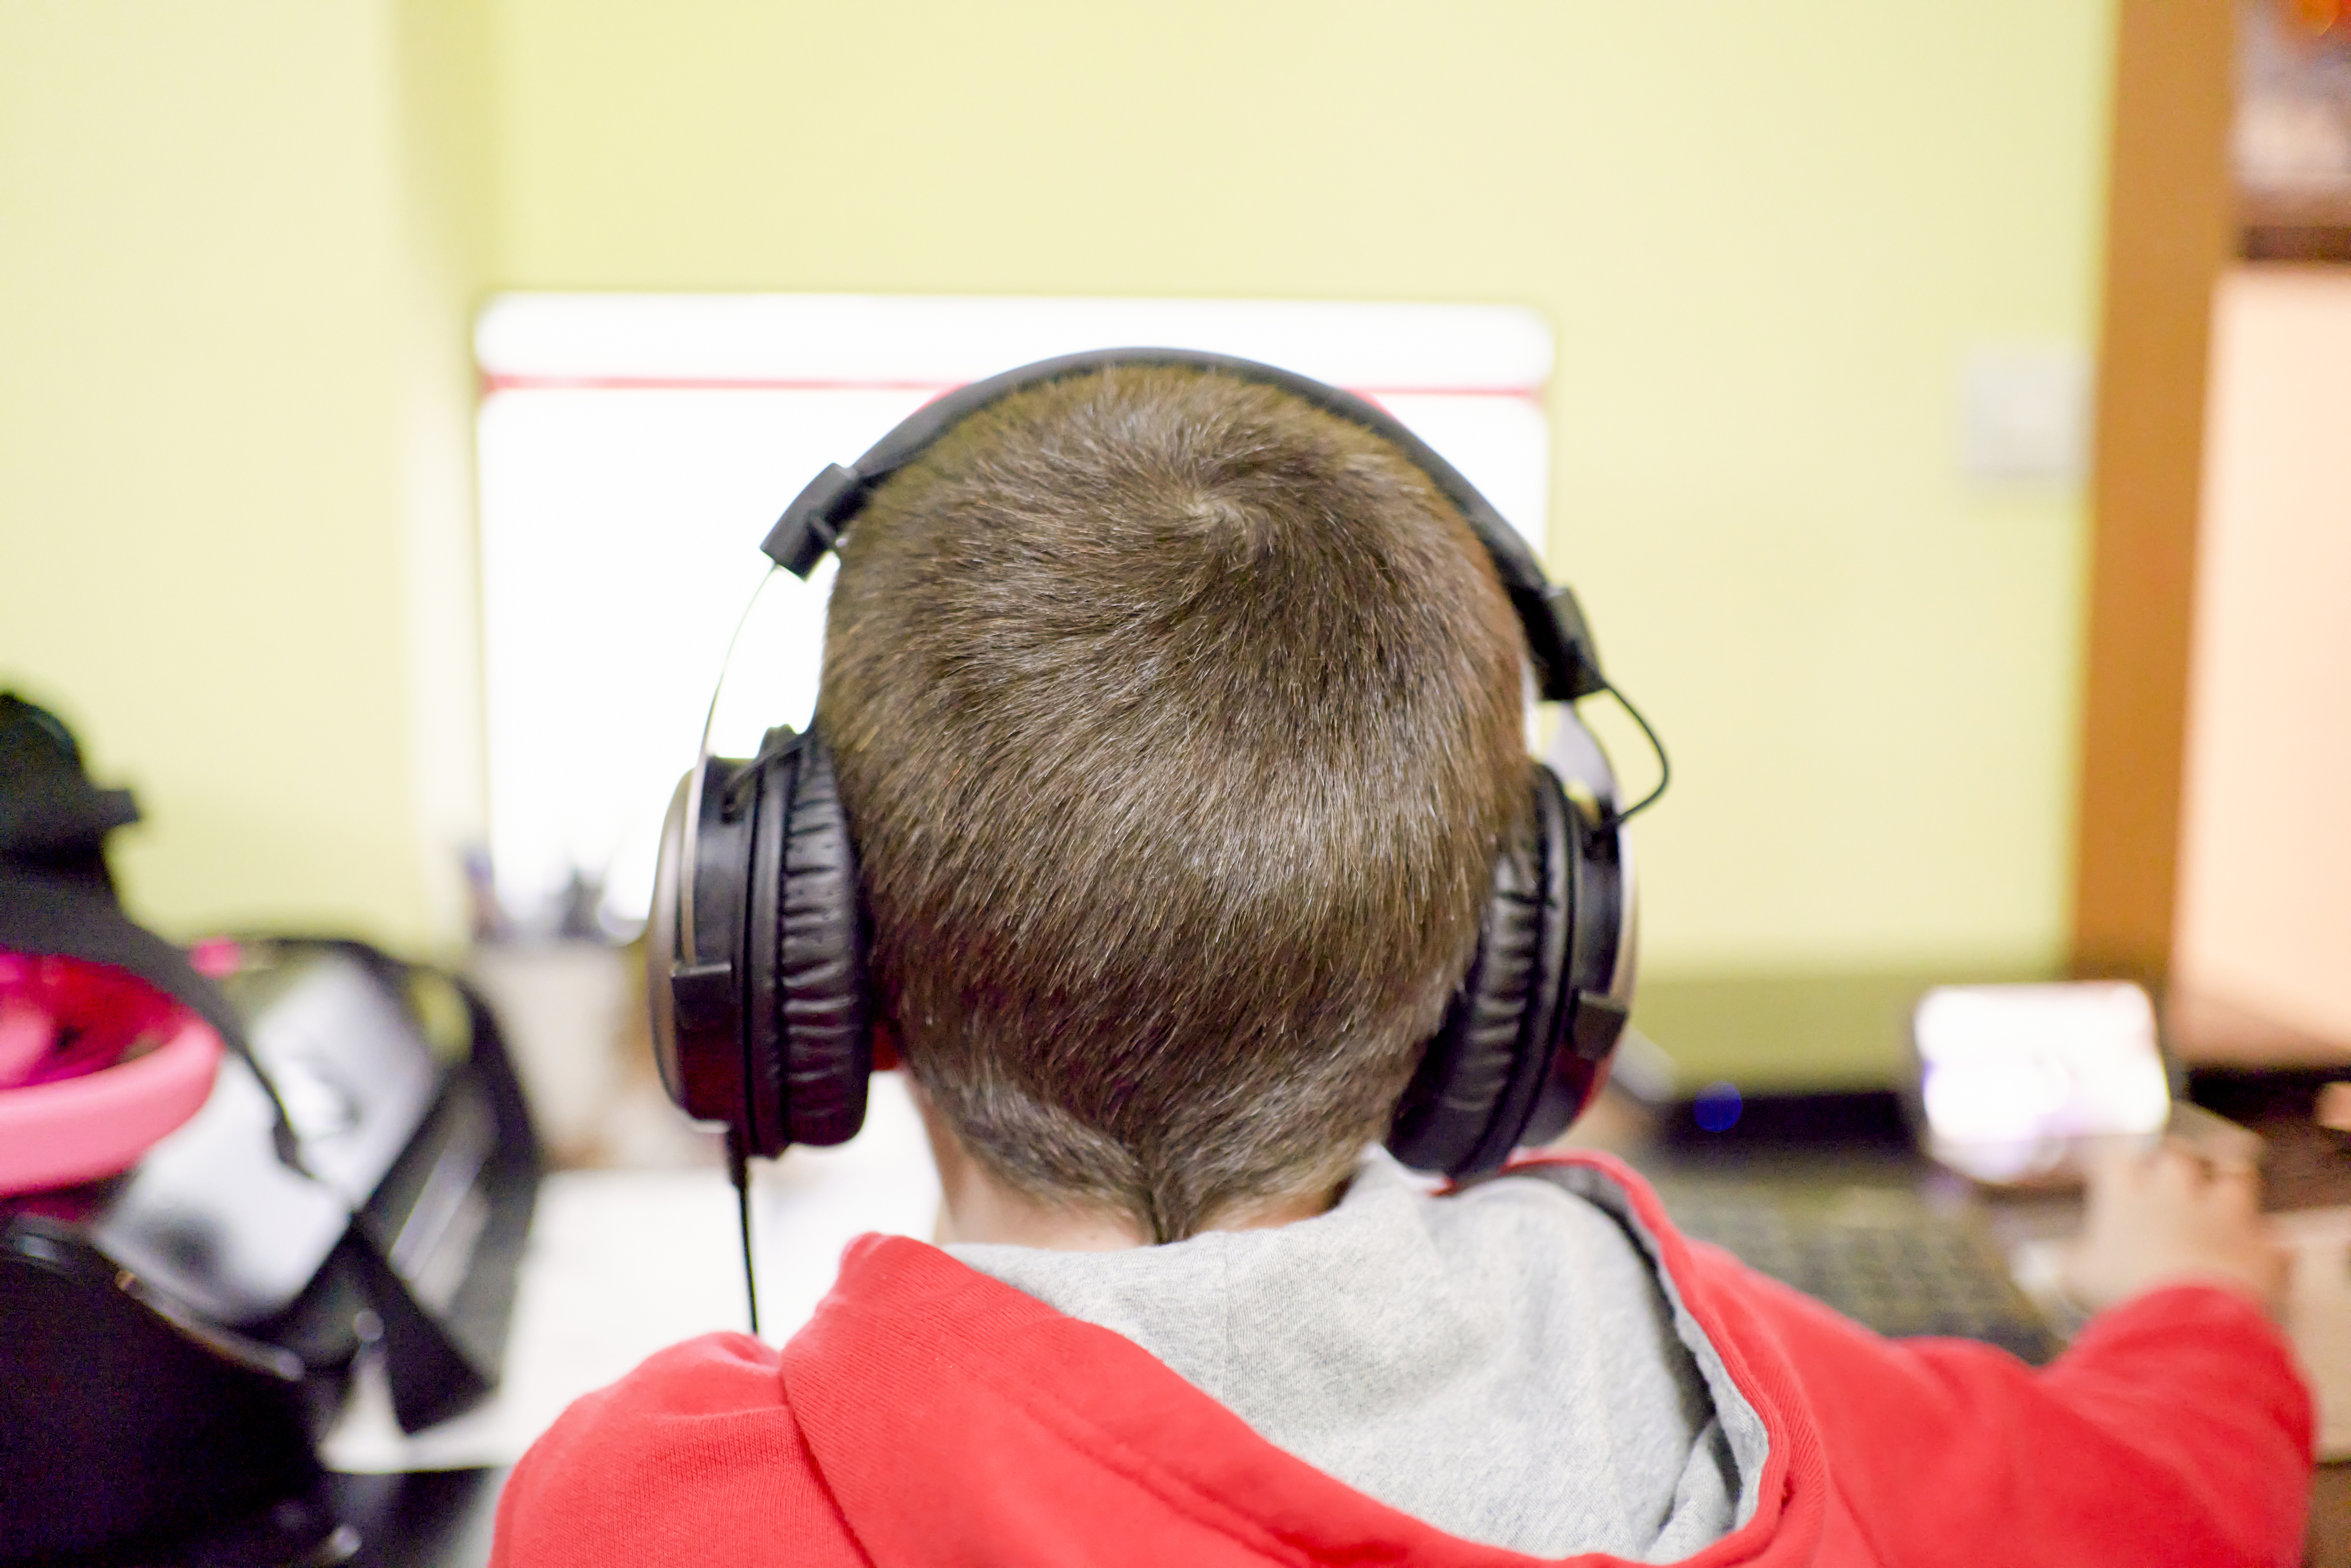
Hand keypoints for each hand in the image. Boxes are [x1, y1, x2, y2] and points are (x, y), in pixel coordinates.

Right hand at [2061, 1142, 2288, 1317]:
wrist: (2189, 1315)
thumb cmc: (2124, 1292)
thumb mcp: (2079, 1279)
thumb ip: (2076, 1262)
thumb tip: (2067, 1263)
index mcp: (2127, 1196)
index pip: (2119, 1160)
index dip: (2119, 1167)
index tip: (2117, 1177)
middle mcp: (2176, 1193)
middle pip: (2178, 1157)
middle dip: (2176, 1162)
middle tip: (2173, 1176)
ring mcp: (2224, 1214)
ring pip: (2236, 1177)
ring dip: (2231, 1185)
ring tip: (2226, 1196)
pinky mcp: (2260, 1244)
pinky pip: (2273, 1238)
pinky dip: (2267, 1245)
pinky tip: (2262, 1254)